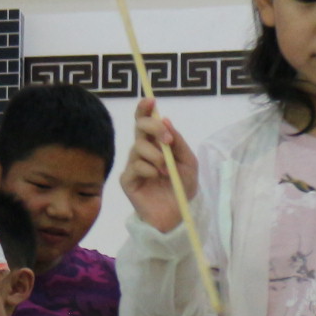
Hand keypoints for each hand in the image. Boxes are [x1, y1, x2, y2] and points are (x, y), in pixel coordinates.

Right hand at [119, 97, 199, 232]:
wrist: (178, 214)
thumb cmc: (182, 187)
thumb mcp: (188, 161)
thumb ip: (178, 141)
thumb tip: (165, 119)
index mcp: (155, 144)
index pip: (144, 121)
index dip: (144, 109)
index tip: (150, 100)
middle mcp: (141, 151)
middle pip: (139, 127)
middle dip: (153, 128)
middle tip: (168, 140)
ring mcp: (132, 165)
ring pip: (138, 147)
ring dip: (156, 156)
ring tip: (166, 171)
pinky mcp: (127, 180)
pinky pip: (135, 166)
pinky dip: (149, 169)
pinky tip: (157, 178)